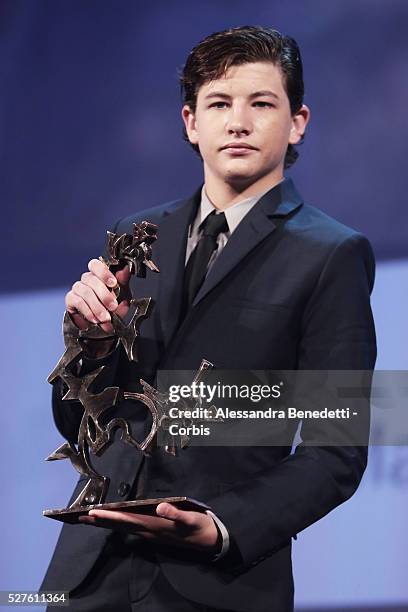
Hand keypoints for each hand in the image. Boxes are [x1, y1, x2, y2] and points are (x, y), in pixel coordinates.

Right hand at [65, 258, 130, 333]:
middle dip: (104, 295)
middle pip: (91, 279)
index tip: (113, 283)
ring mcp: (78, 288)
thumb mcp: (122, 295)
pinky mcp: (70, 299)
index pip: (96, 265)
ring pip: (85, 292)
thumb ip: (123, 282)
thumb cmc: (112, 306)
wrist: (103, 323)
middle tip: (113, 307)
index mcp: (99, 275)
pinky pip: (78, 302)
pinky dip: (88, 311)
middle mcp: (87, 279)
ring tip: (105, 317)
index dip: (103, 272)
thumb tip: (126, 269)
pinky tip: (94, 319)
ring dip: (97, 306)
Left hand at [78, 502, 219, 555]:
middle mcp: (149, 532)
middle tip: (79, 516)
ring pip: (123, 528)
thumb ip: (176, 514)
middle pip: (120, 526)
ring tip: (89, 518)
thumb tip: (160, 507)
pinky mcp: (154, 533)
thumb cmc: (200, 526)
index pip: (127, 520)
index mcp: (155, 526)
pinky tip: (113, 522)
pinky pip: (131, 529)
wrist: (210, 541)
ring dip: (106, 524)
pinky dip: (118, 524)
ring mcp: (151, 534)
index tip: (92, 512)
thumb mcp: (191, 519)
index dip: (109, 517)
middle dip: (100, 521)